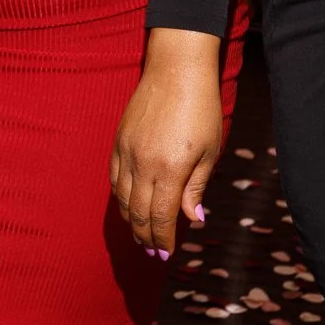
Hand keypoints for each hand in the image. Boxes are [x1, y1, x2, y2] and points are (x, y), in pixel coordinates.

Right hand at [111, 27, 224, 252]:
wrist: (176, 69)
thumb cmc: (202, 108)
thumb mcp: (209, 151)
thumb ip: (197, 187)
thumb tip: (194, 219)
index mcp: (171, 170)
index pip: (162, 218)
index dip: (163, 240)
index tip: (166, 254)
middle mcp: (144, 165)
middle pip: (139, 213)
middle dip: (146, 237)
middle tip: (153, 252)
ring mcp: (127, 153)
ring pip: (123, 199)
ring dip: (131, 221)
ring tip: (140, 235)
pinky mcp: (118, 141)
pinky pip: (115, 179)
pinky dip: (120, 198)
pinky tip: (128, 205)